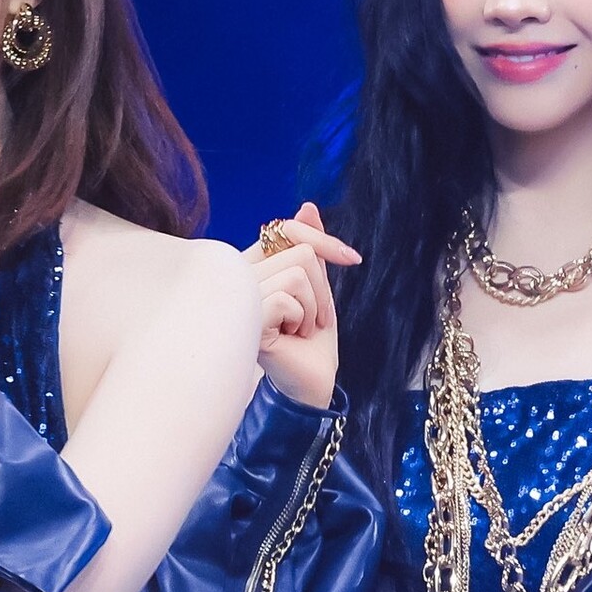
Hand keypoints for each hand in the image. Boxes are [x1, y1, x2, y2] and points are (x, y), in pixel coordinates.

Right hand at [243, 202, 360, 408]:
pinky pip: (289, 298)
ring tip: (298, 328)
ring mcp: (239, 297)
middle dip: (322, 289)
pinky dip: (302, 319)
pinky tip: (289, 337)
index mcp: (252, 264)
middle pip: (300, 251)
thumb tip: (307, 207)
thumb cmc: (309, 340)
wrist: (309, 383)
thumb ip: (310, 248)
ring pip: (297, 273)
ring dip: (314, 307)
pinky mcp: (246, 318)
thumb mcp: (317, 287)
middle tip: (312, 318)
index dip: (323, 240)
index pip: (286, 228)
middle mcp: (239, 276)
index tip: (352, 259)